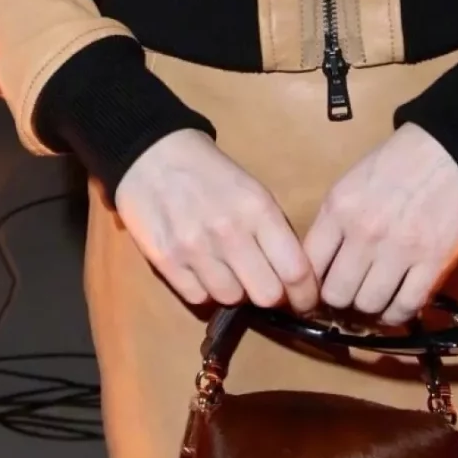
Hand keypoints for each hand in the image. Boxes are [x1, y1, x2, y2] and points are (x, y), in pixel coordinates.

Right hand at [113, 129, 319, 314]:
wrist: (151, 155)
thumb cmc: (210, 172)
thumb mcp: (253, 191)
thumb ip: (274, 232)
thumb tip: (293, 277)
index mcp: (258, 210)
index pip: (295, 270)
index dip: (305, 295)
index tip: (305, 302)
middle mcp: (229, 232)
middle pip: (266, 295)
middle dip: (271, 296)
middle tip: (265, 285)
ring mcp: (195, 249)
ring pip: (231, 299)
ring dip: (235, 291)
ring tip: (228, 271)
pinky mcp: (166, 261)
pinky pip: (198, 297)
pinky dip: (204, 290)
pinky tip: (202, 270)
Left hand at [304, 124, 457, 326]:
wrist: (454, 148)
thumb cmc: (400, 162)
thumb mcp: (352, 183)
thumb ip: (334, 222)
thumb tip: (320, 266)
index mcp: (339, 208)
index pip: (308, 266)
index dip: (310, 286)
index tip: (318, 291)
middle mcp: (365, 233)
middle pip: (337, 293)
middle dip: (340, 300)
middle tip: (350, 295)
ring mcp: (400, 250)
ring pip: (369, 305)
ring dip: (370, 308)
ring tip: (375, 298)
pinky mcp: (434, 262)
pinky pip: (406, 306)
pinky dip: (398, 313)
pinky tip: (397, 306)